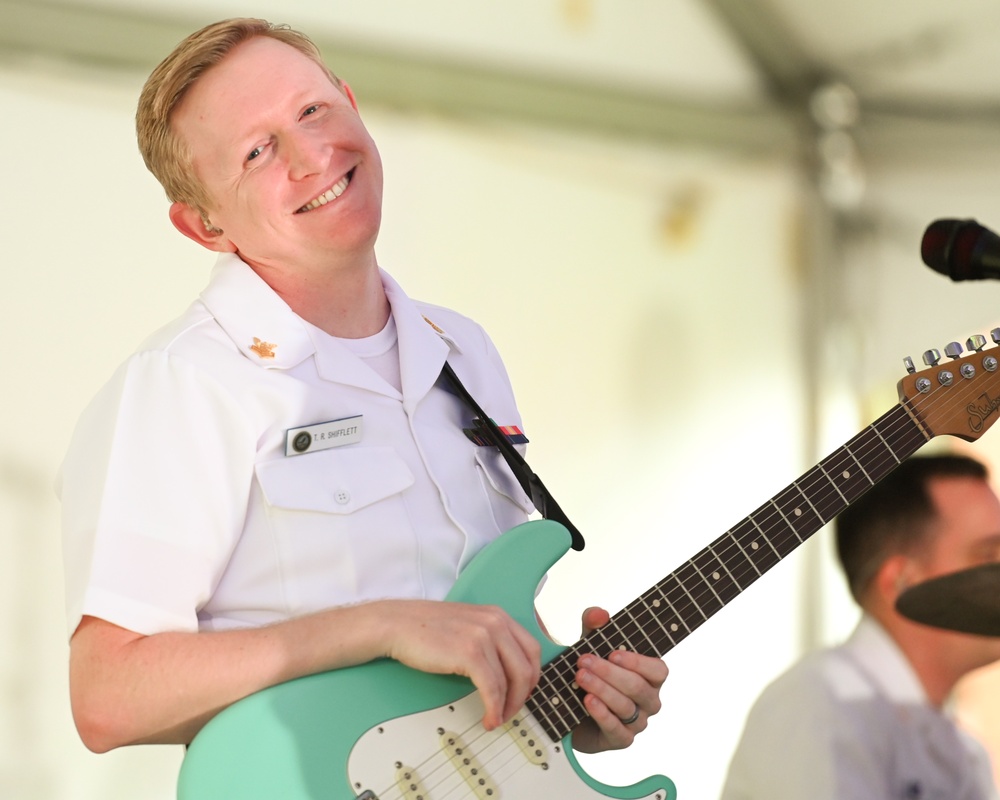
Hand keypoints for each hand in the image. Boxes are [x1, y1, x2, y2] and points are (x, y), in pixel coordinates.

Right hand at [381, 600, 541, 730]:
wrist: (397, 624)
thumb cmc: (427, 629)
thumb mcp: (469, 625)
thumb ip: (490, 639)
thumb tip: (507, 671)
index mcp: (498, 615)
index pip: (532, 649)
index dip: (532, 676)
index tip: (524, 692)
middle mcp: (496, 622)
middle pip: (527, 667)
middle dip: (523, 695)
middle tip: (511, 710)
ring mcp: (484, 636)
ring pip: (513, 680)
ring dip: (508, 707)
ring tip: (496, 718)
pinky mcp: (470, 653)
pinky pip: (492, 689)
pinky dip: (494, 708)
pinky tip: (488, 718)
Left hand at [570, 606, 667, 752]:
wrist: (570, 708)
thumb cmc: (591, 672)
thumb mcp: (590, 644)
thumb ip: (594, 626)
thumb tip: (600, 614)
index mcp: (649, 677)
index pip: (659, 670)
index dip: (639, 663)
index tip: (613, 653)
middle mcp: (648, 701)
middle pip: (638, 688)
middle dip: (610, 673)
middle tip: (584, 661)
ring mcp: (636, 722)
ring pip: (626, 707)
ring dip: (602, 690)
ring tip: (580, 678)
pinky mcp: (620, 739)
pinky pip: (617, 730)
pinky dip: (602, 714)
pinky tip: (587, 701)